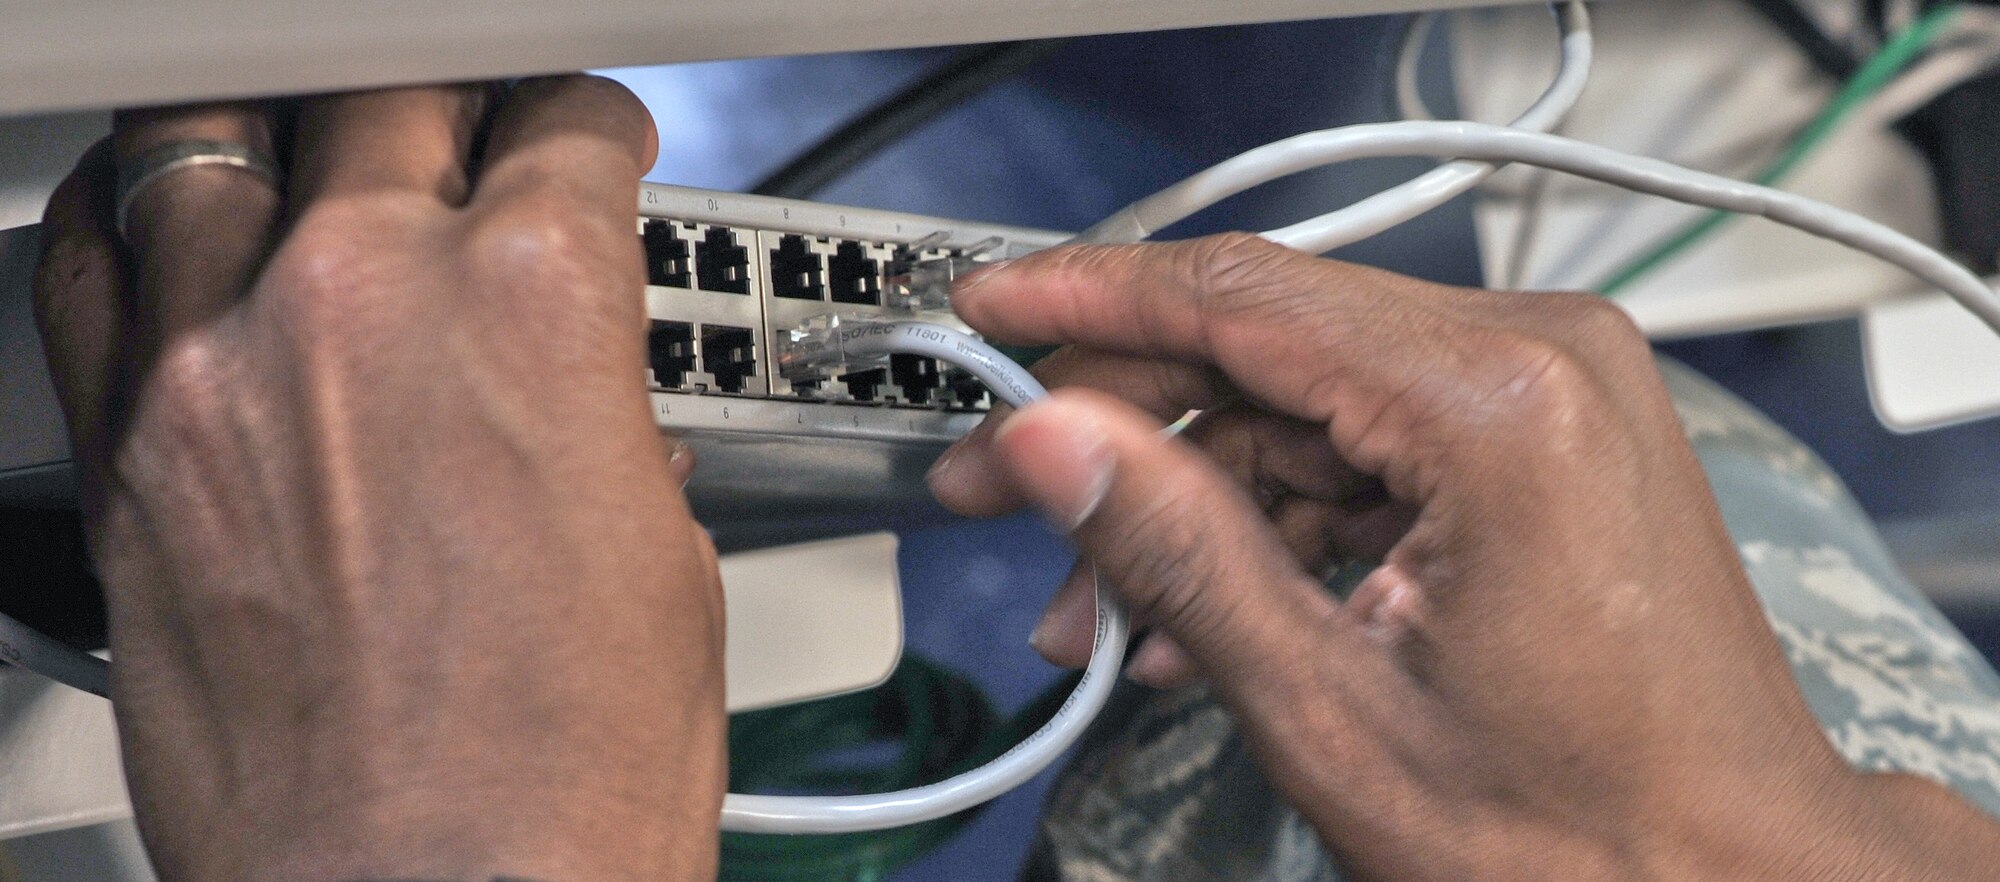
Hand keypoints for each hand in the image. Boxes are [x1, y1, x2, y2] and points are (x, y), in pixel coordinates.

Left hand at [33, 78, 723, 881]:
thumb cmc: (565, 774)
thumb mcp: (663, 556)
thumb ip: (602, 422)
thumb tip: (576, 402)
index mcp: (533, 305)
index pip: (558, 132)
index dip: (586, 133)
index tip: (582, 152)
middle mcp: (363, 299)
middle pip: (387, 101)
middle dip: (450, 114)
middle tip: (470, 151)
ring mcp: (221, 365)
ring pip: (215, 140)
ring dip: (286, 134)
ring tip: (316, 158)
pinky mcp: (127, 452)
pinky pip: (90, 259)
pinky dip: (136, 215)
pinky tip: (180, 224)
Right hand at [928, 234, 1999, 880]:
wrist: (1733, 879)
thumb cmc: (1583, 832)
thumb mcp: (1331, 707)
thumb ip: (1176, 551)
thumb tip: (1050, 440)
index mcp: (1501, 408)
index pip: (1242, 299)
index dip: (1088, 298)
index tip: (984, 306)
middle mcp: (1543, 361)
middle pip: (1263, 342)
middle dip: (1123, 424)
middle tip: (1005, 489)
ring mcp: (1550, 391)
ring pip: (1302, 400)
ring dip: (1194, 494)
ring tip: (1106, 613)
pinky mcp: (1541, 434)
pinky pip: (1365, 440)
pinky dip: (1276, 515)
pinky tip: (1205, 608)